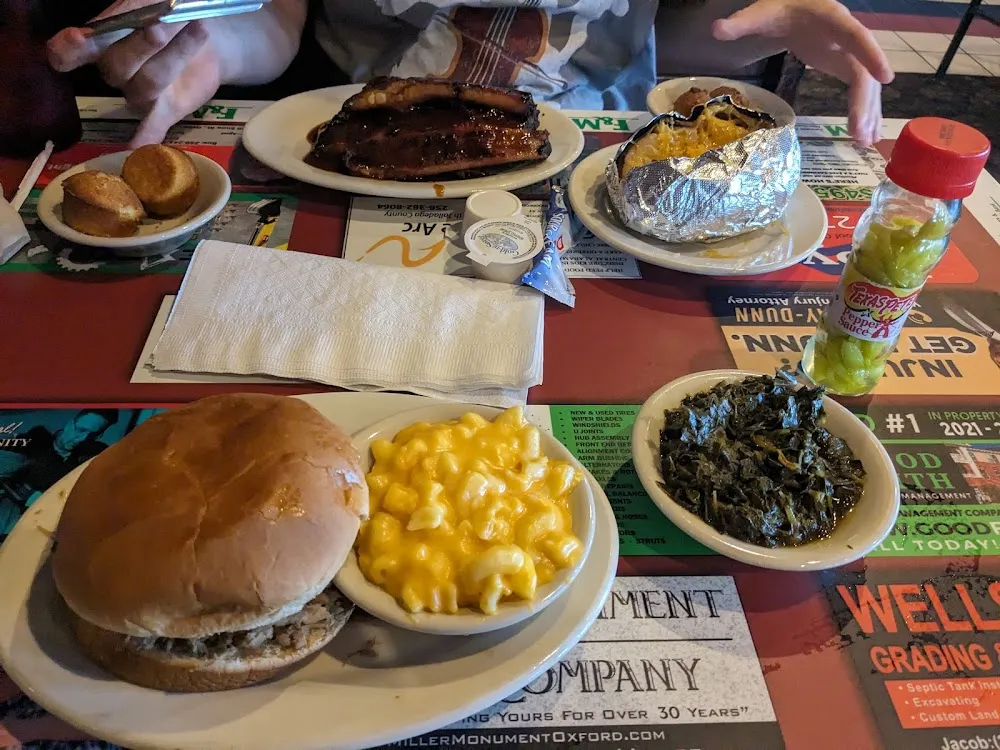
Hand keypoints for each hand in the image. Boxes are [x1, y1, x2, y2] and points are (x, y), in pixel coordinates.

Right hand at [47, 1, 221, 145]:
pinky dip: (144, 138)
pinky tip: (137, 147)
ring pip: (148, 83)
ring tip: (197, 27)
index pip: (68, 53)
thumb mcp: (149, 3)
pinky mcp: (166, 110)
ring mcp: (139, 93)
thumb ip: (134, 9)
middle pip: (117, 67)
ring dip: (175, 54)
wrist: (207, 34)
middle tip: (163, 25)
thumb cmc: (170, 12)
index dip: (69, 49)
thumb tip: (140, 18)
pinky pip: (151, 128)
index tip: (77, 39)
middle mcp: (114, 72)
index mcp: (99, 43)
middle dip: (143, 43)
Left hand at [712, 0, 893, 146]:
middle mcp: (848, 35)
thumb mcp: (760, 13)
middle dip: (864, 101)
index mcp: (832, 18)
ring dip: (867, 112)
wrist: (792, 7)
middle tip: (860, 132)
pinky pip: (860, 90)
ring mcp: (849, 52)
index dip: (872, 54)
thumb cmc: (779, 8)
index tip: (886, 77)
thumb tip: (716, 30)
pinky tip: (864, 136)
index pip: (856, 35)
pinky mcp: (845, 65)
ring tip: (863, 142)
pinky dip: (863, 112)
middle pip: (863, 69)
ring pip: (865, 84)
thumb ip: (741, 22)